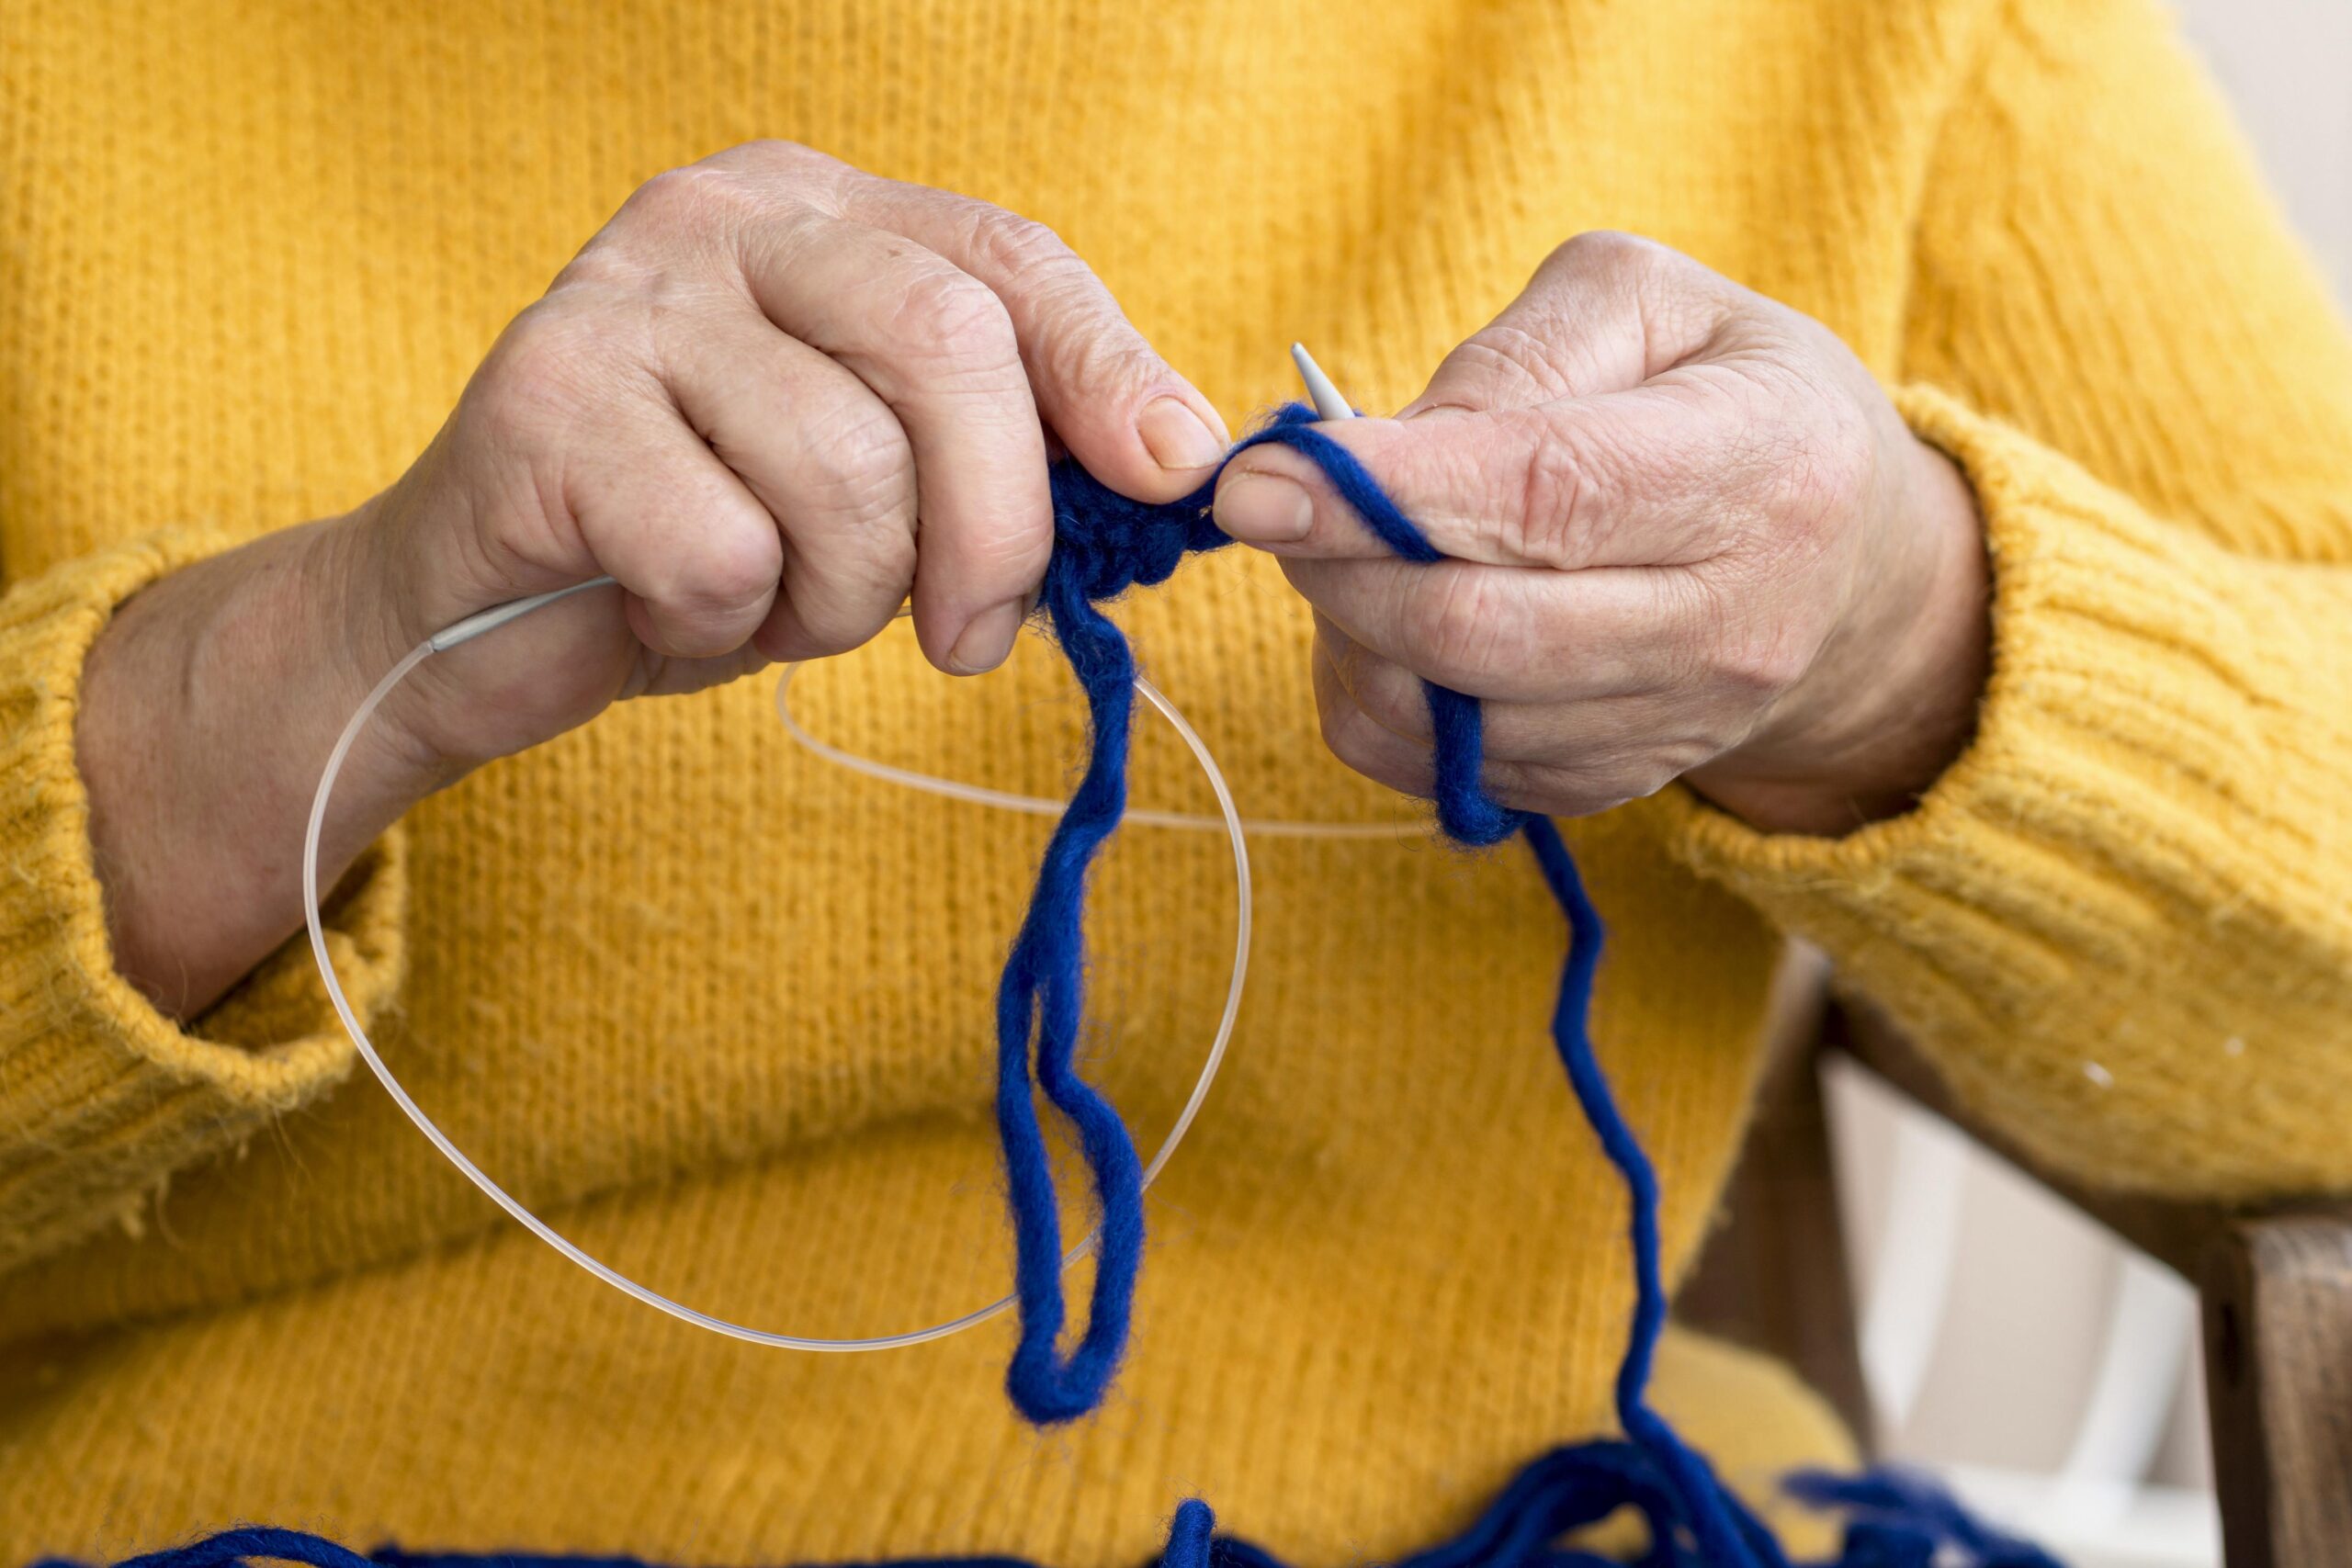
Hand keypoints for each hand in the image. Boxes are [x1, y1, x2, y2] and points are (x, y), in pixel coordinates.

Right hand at [78, 142, 1224, 1015]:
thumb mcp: (872, 482)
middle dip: (997, 521)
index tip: (1173, 470)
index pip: (1006, 259)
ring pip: (845, 467)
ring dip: (843, 596)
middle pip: (945, 342)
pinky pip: (725, 551)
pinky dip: (725, 625)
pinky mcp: (544, 406)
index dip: (1107, 367)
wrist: (465, 617)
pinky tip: (667, 607)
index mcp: (816, 212)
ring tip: (772, 604)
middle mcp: (720, 218)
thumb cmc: (696, 543)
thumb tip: (1173, 460)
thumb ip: (990, 446)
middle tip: (968, 637)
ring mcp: (625, 299)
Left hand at [1211, 232, 1988, 835]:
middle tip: (1277, 503)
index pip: (1543, 497)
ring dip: (1349, 635)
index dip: (1380, 497)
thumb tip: (1377, 449)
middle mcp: (1729, 624)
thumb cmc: (1730, 400)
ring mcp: (1672, 726)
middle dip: (1336, 568)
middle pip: (1474, 633)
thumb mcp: (1652, 305)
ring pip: (1441, 718)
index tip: (1255, 481)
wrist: (1853, 570)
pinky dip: (1380, 698)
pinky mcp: (1610, 789)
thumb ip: (1515, 353)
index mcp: (1757, 469)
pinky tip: (1392, 625)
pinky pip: (1440, 771)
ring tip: (1350, 552)